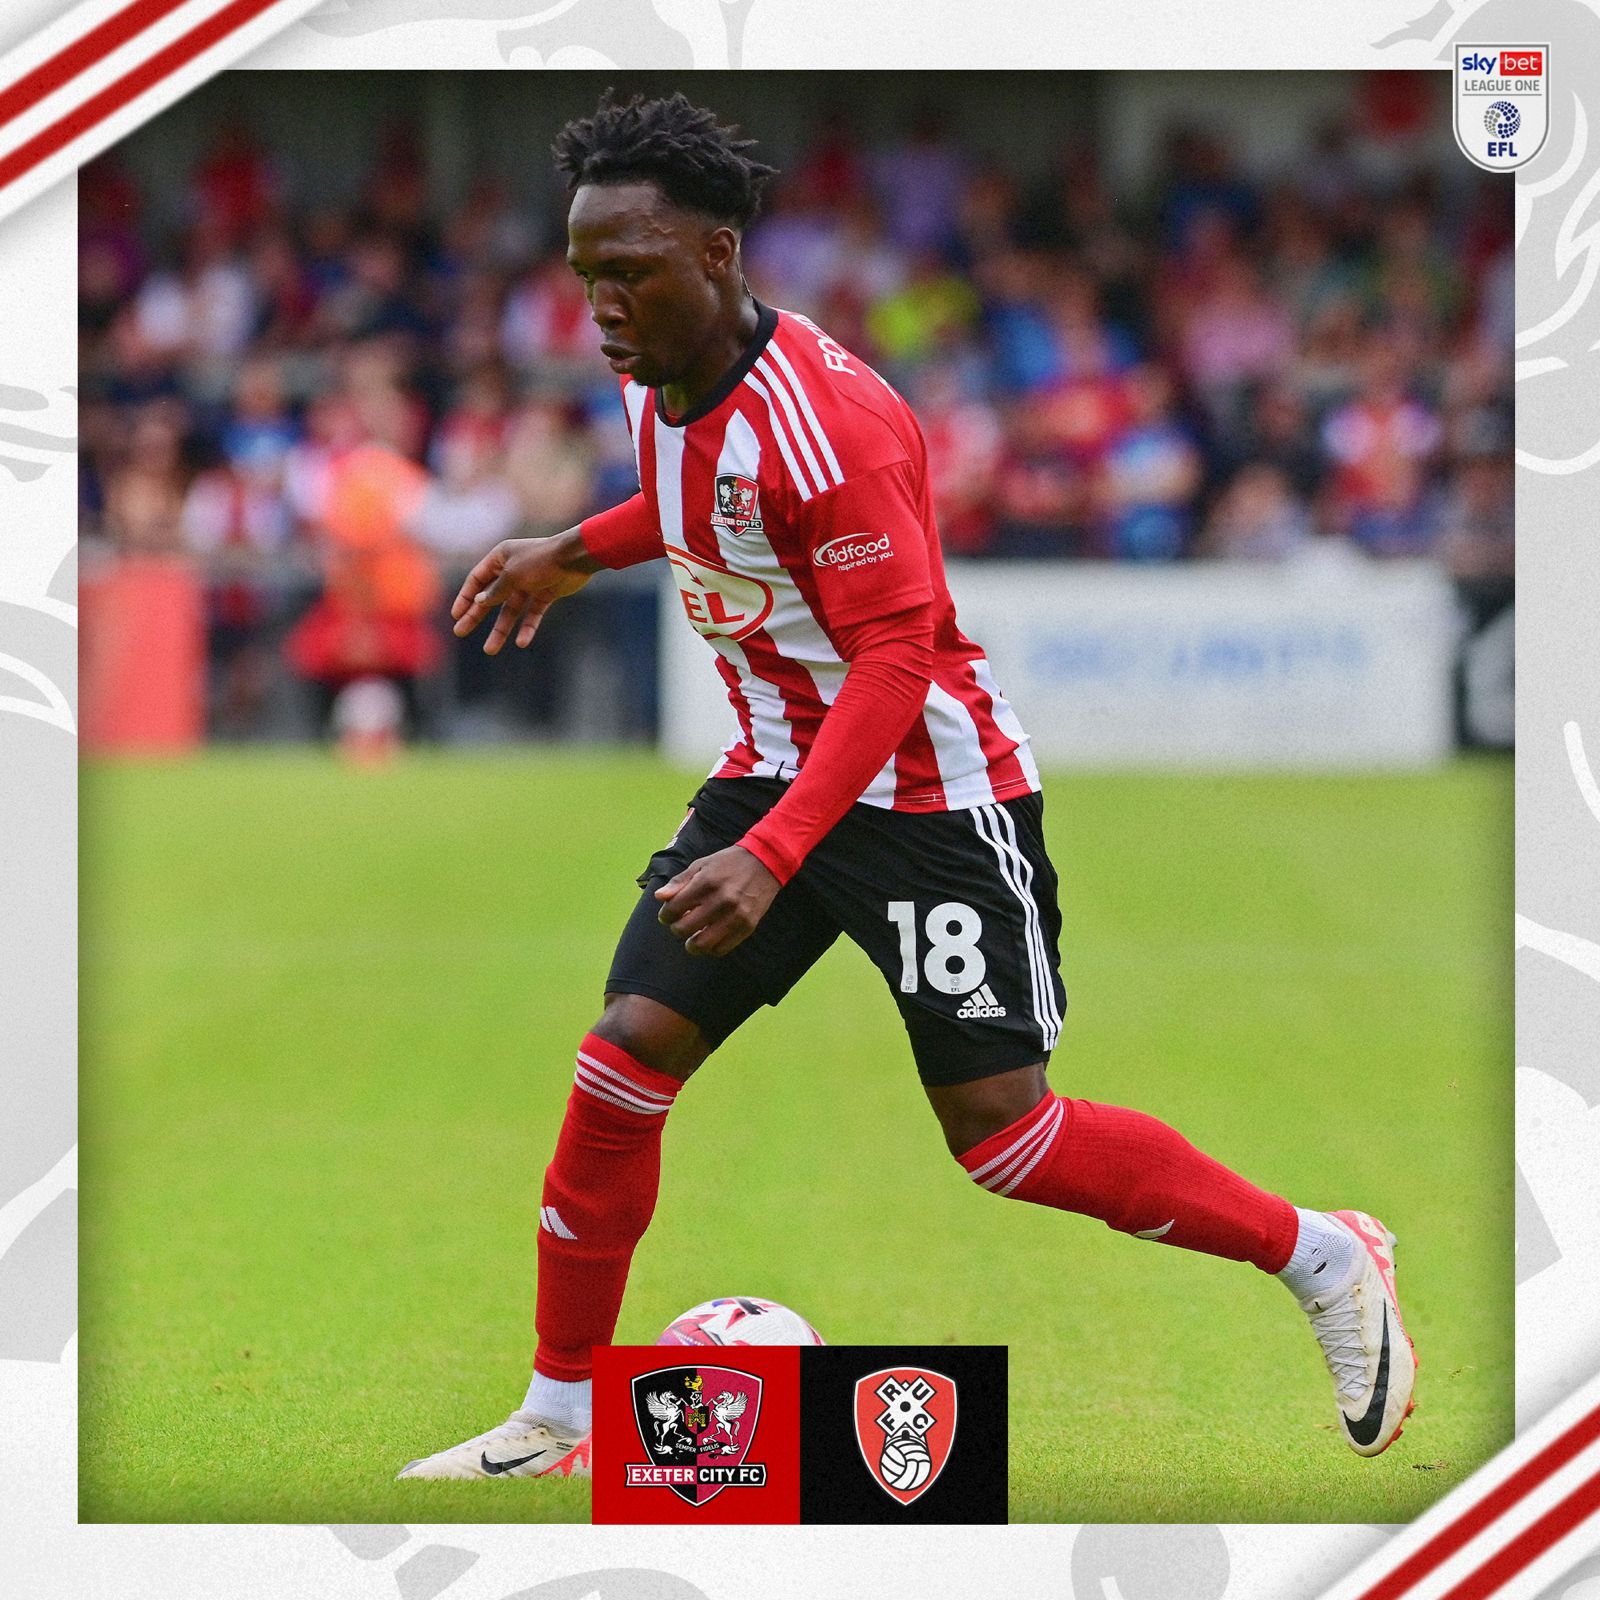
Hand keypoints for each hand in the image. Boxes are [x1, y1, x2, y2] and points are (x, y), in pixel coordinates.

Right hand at [450, 531, 598, 654]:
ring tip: (490, 650)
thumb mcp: (512, 575)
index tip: (456, 616)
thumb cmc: (540, 560)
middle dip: (476, 616)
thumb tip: (479, 602)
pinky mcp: (545, 593)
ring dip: (501, 629)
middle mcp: (513, 570)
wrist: (574, 558)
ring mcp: (529, 583)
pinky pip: (533, 613)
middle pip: (490, 597)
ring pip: (510, 610)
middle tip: (460, 632)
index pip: (476, 579)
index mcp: (500, 558)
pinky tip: (521, 643)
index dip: (465, 597)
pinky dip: (527, 627)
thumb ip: (496, 591)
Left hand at [655, 846, 780, 956]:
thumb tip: (659, 897)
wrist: (766, 862)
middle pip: (685, 928)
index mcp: (705, 883)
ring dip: (691, 944)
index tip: (667, 915)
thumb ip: (679, 882)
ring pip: (703, 944)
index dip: (665, 915)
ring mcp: (735, 916)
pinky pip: (723, 948)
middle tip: (679, 925)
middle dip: (676, 928)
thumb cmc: (729, 862)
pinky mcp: (747, 926)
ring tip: (691, 938)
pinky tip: (709, 939)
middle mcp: (720, 901)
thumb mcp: (701, 864)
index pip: (674, 909)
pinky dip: (711, 948)